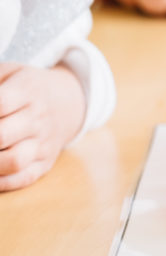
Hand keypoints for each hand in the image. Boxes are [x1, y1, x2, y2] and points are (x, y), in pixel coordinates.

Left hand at [0, 63, 84, 190]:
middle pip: (2, 136)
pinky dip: (0, 183)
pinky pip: (23, 178)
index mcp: (28, 90)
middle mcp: (38, 118)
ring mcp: (44, 142)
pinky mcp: (45, 161)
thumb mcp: (8, 73)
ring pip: (14, 161)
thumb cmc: (25, 87)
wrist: (68, 102)